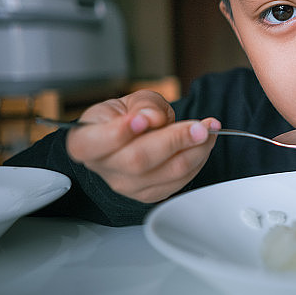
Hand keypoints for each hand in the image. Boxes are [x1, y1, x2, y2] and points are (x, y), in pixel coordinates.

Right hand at [66, 90, 220, 202]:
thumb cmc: (126, 116)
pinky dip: (198, 160)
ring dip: (196, 150)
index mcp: (86, 142)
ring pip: (167, 173)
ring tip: (210, 129)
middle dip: (175, 140)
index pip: (94, 144)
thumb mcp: (130, 100)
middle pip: (138, 161)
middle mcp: (104, 169)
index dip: (119, 133)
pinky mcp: (151, 194)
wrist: (132, 136)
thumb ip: (143, 104)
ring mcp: (128, 186)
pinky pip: (180, 181)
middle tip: (200, 126)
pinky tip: (204, 143)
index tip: (143, 118)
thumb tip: (153, 117)